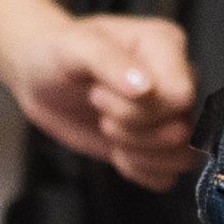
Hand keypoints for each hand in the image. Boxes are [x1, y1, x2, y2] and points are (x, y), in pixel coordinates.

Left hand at [6, 13, 201, 189]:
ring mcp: (170, 113)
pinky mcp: (157, 145)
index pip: (181, 96)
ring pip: (183, 157)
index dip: (141, 109)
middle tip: (100, 110)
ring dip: (139, 154)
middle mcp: (177, 78)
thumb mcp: (75, 47)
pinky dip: (139, 171)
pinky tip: (116, 150)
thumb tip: (146, 89)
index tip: (101, 94)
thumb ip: (111, 61)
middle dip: (132, 130)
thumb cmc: (58, 51)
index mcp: (167, 45)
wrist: (40, 75)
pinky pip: (168, 177)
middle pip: (182, 130)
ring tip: (108, 128)